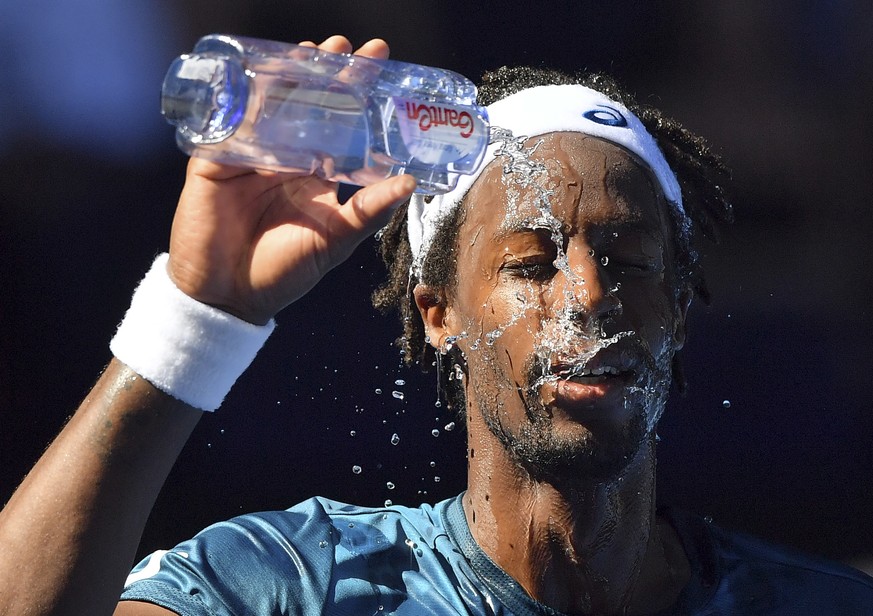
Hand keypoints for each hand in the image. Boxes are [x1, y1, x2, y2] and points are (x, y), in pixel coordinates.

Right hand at [166, 36, 415, 324]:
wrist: (230, 296)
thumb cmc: (284, 273)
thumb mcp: (336, 241)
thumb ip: (369, 211)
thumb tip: (410, 182)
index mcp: (314, 176)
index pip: (339, 125)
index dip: (356, 95)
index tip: (377, 64)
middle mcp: (284, 159)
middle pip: (306, 105)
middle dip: (325, 73)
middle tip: (346, 48)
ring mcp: (249, 156)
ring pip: (269, 105)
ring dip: (289, 75)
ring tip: (313, 51)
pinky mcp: (215, 160)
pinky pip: (231, 122)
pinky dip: (245, 98)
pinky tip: (263, 75)